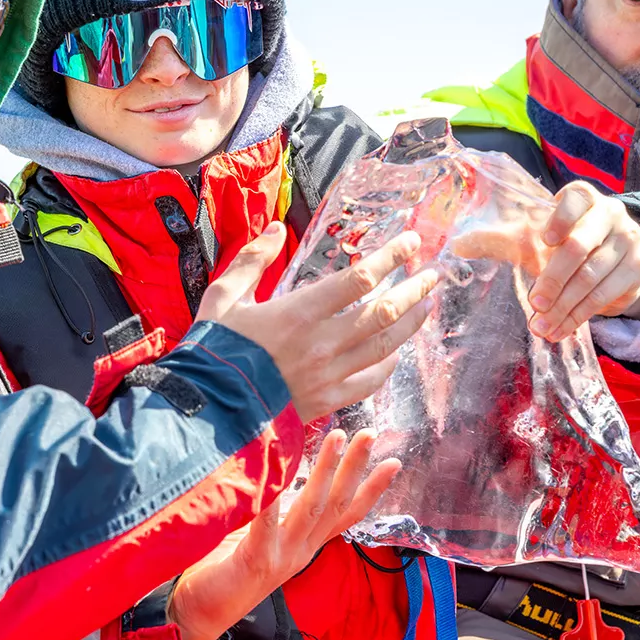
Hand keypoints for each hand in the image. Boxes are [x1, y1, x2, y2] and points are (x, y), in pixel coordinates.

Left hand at [167, 429, 397, 639]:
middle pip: (336, 504)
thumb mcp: (261, 536)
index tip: (394, 462)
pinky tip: (275, 470)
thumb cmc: (225, 568)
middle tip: (369, 433)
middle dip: (355, 467)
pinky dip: (272, 498)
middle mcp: (301, 550)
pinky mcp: (255, 559)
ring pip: (312, 508)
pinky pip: (265, 523)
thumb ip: (277, 511)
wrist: (201, 613)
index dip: (372, 489)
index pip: (347, 515)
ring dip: (326, 471)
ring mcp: (281, 556)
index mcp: (306, 545)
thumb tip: (284, 472)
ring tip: (337, 438)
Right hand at [197, 223, 437, 421]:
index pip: (360, 278)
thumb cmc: (214, 350)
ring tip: (427, 306)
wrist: (208, 409)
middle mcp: (322, 343)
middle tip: (432, 274)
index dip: (391, 257)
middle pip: (385, 312)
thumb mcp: (223, 295)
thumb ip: (252, 260)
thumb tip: (274, 229)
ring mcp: (328, 375)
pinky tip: (397, 353)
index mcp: (299, 312)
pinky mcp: (327, 401)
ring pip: (384, 346)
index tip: (411, 243)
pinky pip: (370, 381)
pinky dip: (389, 365)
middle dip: (414, 290)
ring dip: (411, 324)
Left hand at [522, 182, 639, 341]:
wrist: (615, 263)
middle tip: (535, 304)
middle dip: (553, 279)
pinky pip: (603, 296)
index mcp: (585, 198)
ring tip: (541, 326)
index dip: (561, 219)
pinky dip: (577, 316)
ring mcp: (629, 241)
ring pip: (590, 278)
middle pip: (579, 246)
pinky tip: (560, 329)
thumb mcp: (543, 237)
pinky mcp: (638, 269)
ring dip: (562, 306)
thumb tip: (466, 245)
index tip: (544, 240)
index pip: (575, 199)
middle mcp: (611, 214)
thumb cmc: (569, 244)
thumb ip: (511, 239)